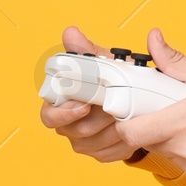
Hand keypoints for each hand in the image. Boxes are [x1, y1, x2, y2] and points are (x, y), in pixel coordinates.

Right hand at [37, 25, 141, 163]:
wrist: (136, 97)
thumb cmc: (115, 78)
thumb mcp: (104, 61)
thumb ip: (87, 49)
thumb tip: (71, 32)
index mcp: (61, 102)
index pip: (49, 114)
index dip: (64, 113)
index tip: (84, 105)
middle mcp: (68, 124)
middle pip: (74, 131)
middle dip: (98, 119)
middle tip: (117, 108)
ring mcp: (83, 140)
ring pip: (93, 144)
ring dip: (113, 131)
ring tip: (129, 116)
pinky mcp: (100, 152)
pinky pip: (109, 153)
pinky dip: (123, 142)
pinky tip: (134, 130)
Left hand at [115, 27, 185, 185]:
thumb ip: (175, 61)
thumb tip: (152, 40)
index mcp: (184, 122)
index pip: (131, 131)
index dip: (127, 118)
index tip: (136, 106)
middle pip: (147, 141)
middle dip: (153, 124)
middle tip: (171, 107)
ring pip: (167, 153)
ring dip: (172, 139)